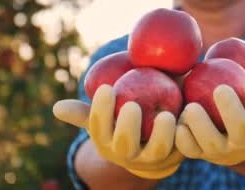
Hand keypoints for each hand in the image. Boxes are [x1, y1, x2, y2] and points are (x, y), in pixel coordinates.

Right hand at [52, 85, 182, 178]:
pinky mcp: (177, 154)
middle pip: (124, 144)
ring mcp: (153, 156)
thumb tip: (57, 109)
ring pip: (157, 150)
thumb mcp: (107, 116)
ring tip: (167, 115)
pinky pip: (182, 146)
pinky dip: (185, 133)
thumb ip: (88, 110)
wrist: (154, 146)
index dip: (100, 110)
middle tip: (132, 105)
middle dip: (126, 127)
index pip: (98, 126)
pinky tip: (187, 116)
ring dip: (161, 134)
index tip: (106, 88)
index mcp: (106, 140)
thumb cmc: (127, 118)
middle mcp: (128, 152)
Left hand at [175, 74, 244, 165]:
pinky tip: (178, 120)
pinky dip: (183, 137)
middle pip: (241, 132)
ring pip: (212, 143)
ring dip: (202, 126)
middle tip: (221, 89)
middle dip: (232, 112)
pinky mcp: (199, 154)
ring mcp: (221, 151)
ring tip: (193, 106)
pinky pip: (189, 150)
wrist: (229, 132)